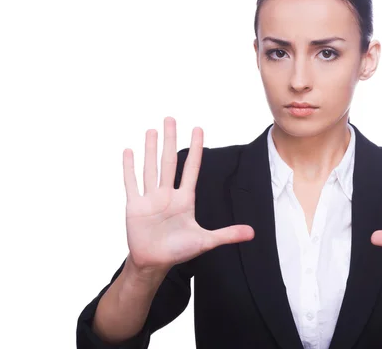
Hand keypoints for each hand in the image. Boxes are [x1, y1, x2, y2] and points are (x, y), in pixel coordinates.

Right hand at [123, 117, 253, 273]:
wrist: (154, 263)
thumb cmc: (178, 251)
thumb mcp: (205, 241)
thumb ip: (227, 234)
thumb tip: (252, 233)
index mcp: (185, 199)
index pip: (191, 169)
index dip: (196, 149)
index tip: (198, 130)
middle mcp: (168, 194)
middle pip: (170, 161)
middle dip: (170, 140)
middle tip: (170, 118)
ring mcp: (151, 198)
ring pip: (151, 168)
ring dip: (151, 149)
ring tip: (152, 130)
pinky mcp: (135, 206)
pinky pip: (132, 183)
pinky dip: (129, 167)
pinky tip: (129, 151)